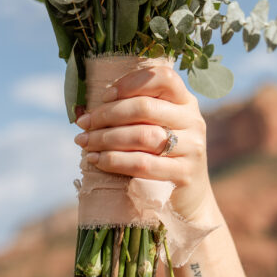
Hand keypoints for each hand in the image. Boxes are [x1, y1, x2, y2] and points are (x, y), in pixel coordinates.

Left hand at [74, 64, 218, 224]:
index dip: (131, 83)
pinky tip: (96, 160)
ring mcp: (192, 147)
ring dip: (106, 138)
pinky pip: (142, 163)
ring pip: (142, 136)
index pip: (163, 77)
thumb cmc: (160, 156)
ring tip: (85, 143)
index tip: (105, 96)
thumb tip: (83, 111)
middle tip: (84, 124)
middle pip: (145, 107)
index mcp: (185, 102)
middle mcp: (193, 120)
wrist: (188, 198)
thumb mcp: (155, 128)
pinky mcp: (184, 173)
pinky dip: (113, 160)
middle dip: (107, 114)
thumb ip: (131, 113)